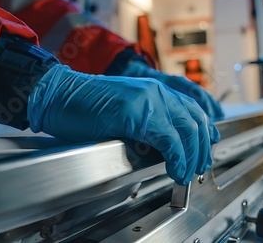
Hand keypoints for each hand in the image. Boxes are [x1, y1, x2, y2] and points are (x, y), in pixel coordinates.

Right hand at [28, 65, 219, 184]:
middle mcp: (157, 91)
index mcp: (155, 90)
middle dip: (201, 149)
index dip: (204, 132)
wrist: (58, 94)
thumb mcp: (125, 111)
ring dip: (192, 156)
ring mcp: (149, 99)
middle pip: (195, 121)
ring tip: (187, 173)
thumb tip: (165, 148)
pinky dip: (177, 158)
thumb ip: (147, 124)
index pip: (192, 110)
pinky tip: (175, 169)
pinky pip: (169, 139)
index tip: (204, 149)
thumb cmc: (84, 105)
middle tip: (198, 168)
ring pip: (187, 130)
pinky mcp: (138, 112)